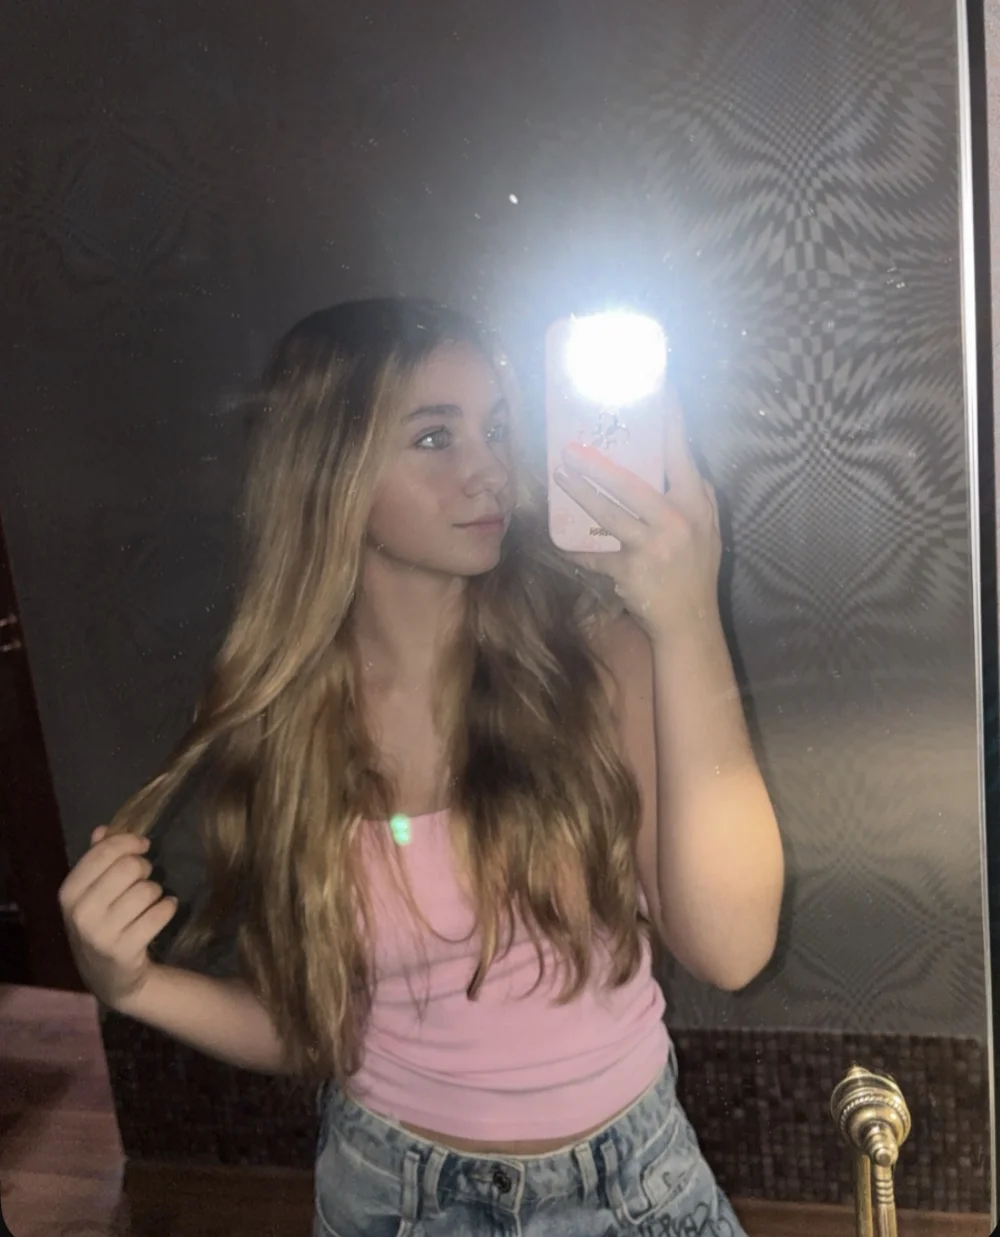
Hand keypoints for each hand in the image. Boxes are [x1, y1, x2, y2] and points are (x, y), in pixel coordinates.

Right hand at [58, 826, 178, 1009]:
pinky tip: (163, 911)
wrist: (110, 978)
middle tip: (143, 880)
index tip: (142, 845)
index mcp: (68, 893)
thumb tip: (102, 830)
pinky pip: (159, 913)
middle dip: (143, 868)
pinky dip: (168, 908)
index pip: (103, 851)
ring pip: (147, 890)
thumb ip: (96, 860)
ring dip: (155, 892)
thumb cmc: (102, 926)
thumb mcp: (90, 894)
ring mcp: (100, 934)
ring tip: (149, 902)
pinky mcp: (124, 950)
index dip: (129, 842)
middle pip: (129, 867)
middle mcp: (80, 913)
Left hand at [553, 386, 721, 641]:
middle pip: (632, 484)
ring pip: (609, 514)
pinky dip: (577, 550)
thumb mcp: (708, 528)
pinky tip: (559, 540)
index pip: (681, 455)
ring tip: (560, 475)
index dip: (669, 421)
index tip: (659, 390)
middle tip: (572, 446)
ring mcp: (652, 548)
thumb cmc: (696, 569)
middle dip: (599, 464)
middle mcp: (676, 522)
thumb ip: (697, 494)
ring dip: (581, 493)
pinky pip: (595, 557)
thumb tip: (682, 456)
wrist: (690, 622)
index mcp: (695, 505)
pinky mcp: (630, 571)